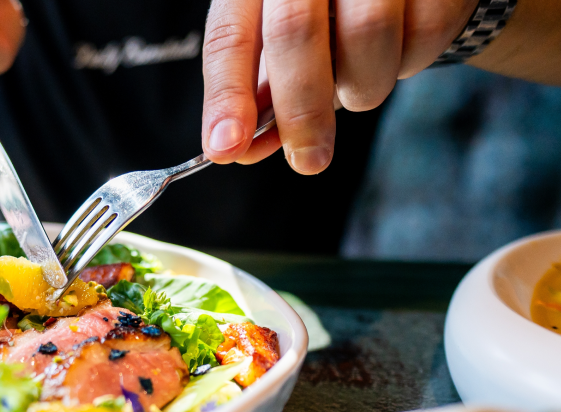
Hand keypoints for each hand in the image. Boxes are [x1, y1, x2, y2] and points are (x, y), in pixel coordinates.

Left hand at [201, 0, 477, 172]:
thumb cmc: (328, 11)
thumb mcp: (279, 39)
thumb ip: (260, 92)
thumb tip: (240, 150)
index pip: (228, 36)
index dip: (226, 96)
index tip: (226, 147)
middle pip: (294, 34)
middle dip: (300, 112)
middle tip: (307, 159)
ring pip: (366, 38)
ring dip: (361, 88)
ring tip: (358, 80)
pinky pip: (422, 36)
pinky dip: (409, 65)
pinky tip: (397, 53)